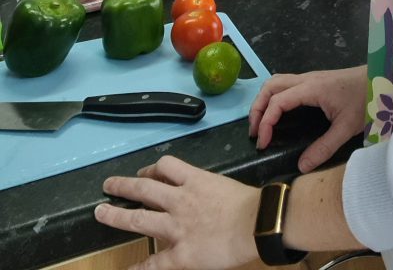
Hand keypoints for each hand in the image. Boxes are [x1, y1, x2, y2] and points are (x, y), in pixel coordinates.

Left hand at [94, 156, 259, 269]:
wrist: (257, 222)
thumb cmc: (248, 202)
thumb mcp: (223, 184)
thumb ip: (205, 188)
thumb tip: (199, 192)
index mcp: (194, 181)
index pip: (165, 167)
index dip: (150, 170)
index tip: (144, 174)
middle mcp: (180, 201)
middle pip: (144, 189)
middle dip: (123, 186)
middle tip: (108, 185)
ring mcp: (177, 227)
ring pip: (139, 219)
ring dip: (116, 216)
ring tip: (101, 212)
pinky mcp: (181, 253)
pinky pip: (155, 262)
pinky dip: (140, 268)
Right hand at [249, 65, 366, 171]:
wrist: (382, 78)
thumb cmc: (365, 99)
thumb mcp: (347, 127)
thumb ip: (324, 147)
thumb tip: (301, 166)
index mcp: (311, 88)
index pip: (277, 101)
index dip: (265, 122)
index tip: (262, 143)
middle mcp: (306, 79)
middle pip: (271, 86)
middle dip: (257, 108)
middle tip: (255, 133)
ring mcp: (310, 78)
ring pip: (277, 82)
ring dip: (264, 100)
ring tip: (262, 124)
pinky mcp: (315, 81)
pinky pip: (286, 84)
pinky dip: (275, 97)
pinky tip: (279, 114)